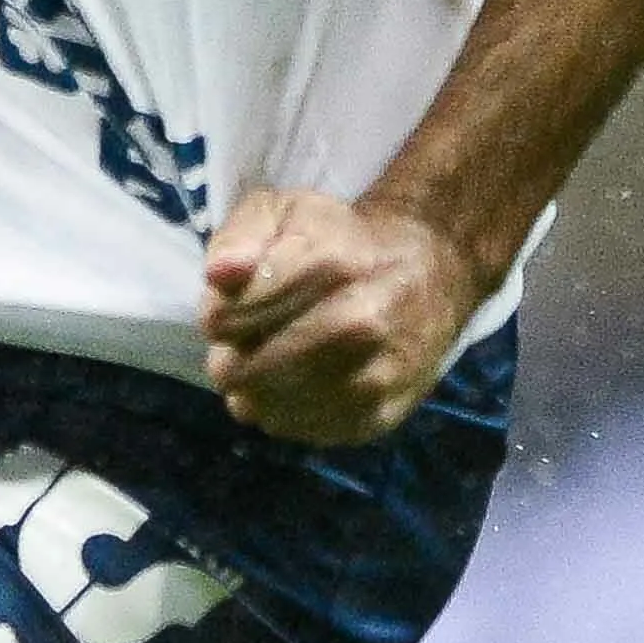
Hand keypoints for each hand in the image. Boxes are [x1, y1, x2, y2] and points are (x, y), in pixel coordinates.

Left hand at [198, 187, 477, 444]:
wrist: (427, 278)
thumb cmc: (342, 241)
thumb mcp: (285, 212)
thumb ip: (242, 235)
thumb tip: (220, 275)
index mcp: (331, 264)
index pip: (226, 316)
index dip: (216, 311)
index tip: (233, 301)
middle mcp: (357, 324)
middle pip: (242, 368)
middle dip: (229, 354)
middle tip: (246, 336)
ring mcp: (372, 377)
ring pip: (266, 407)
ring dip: (253, 387)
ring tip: (270, 358)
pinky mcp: (378, 417)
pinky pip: (299, 431)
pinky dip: (285, 411)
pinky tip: (297, 383)